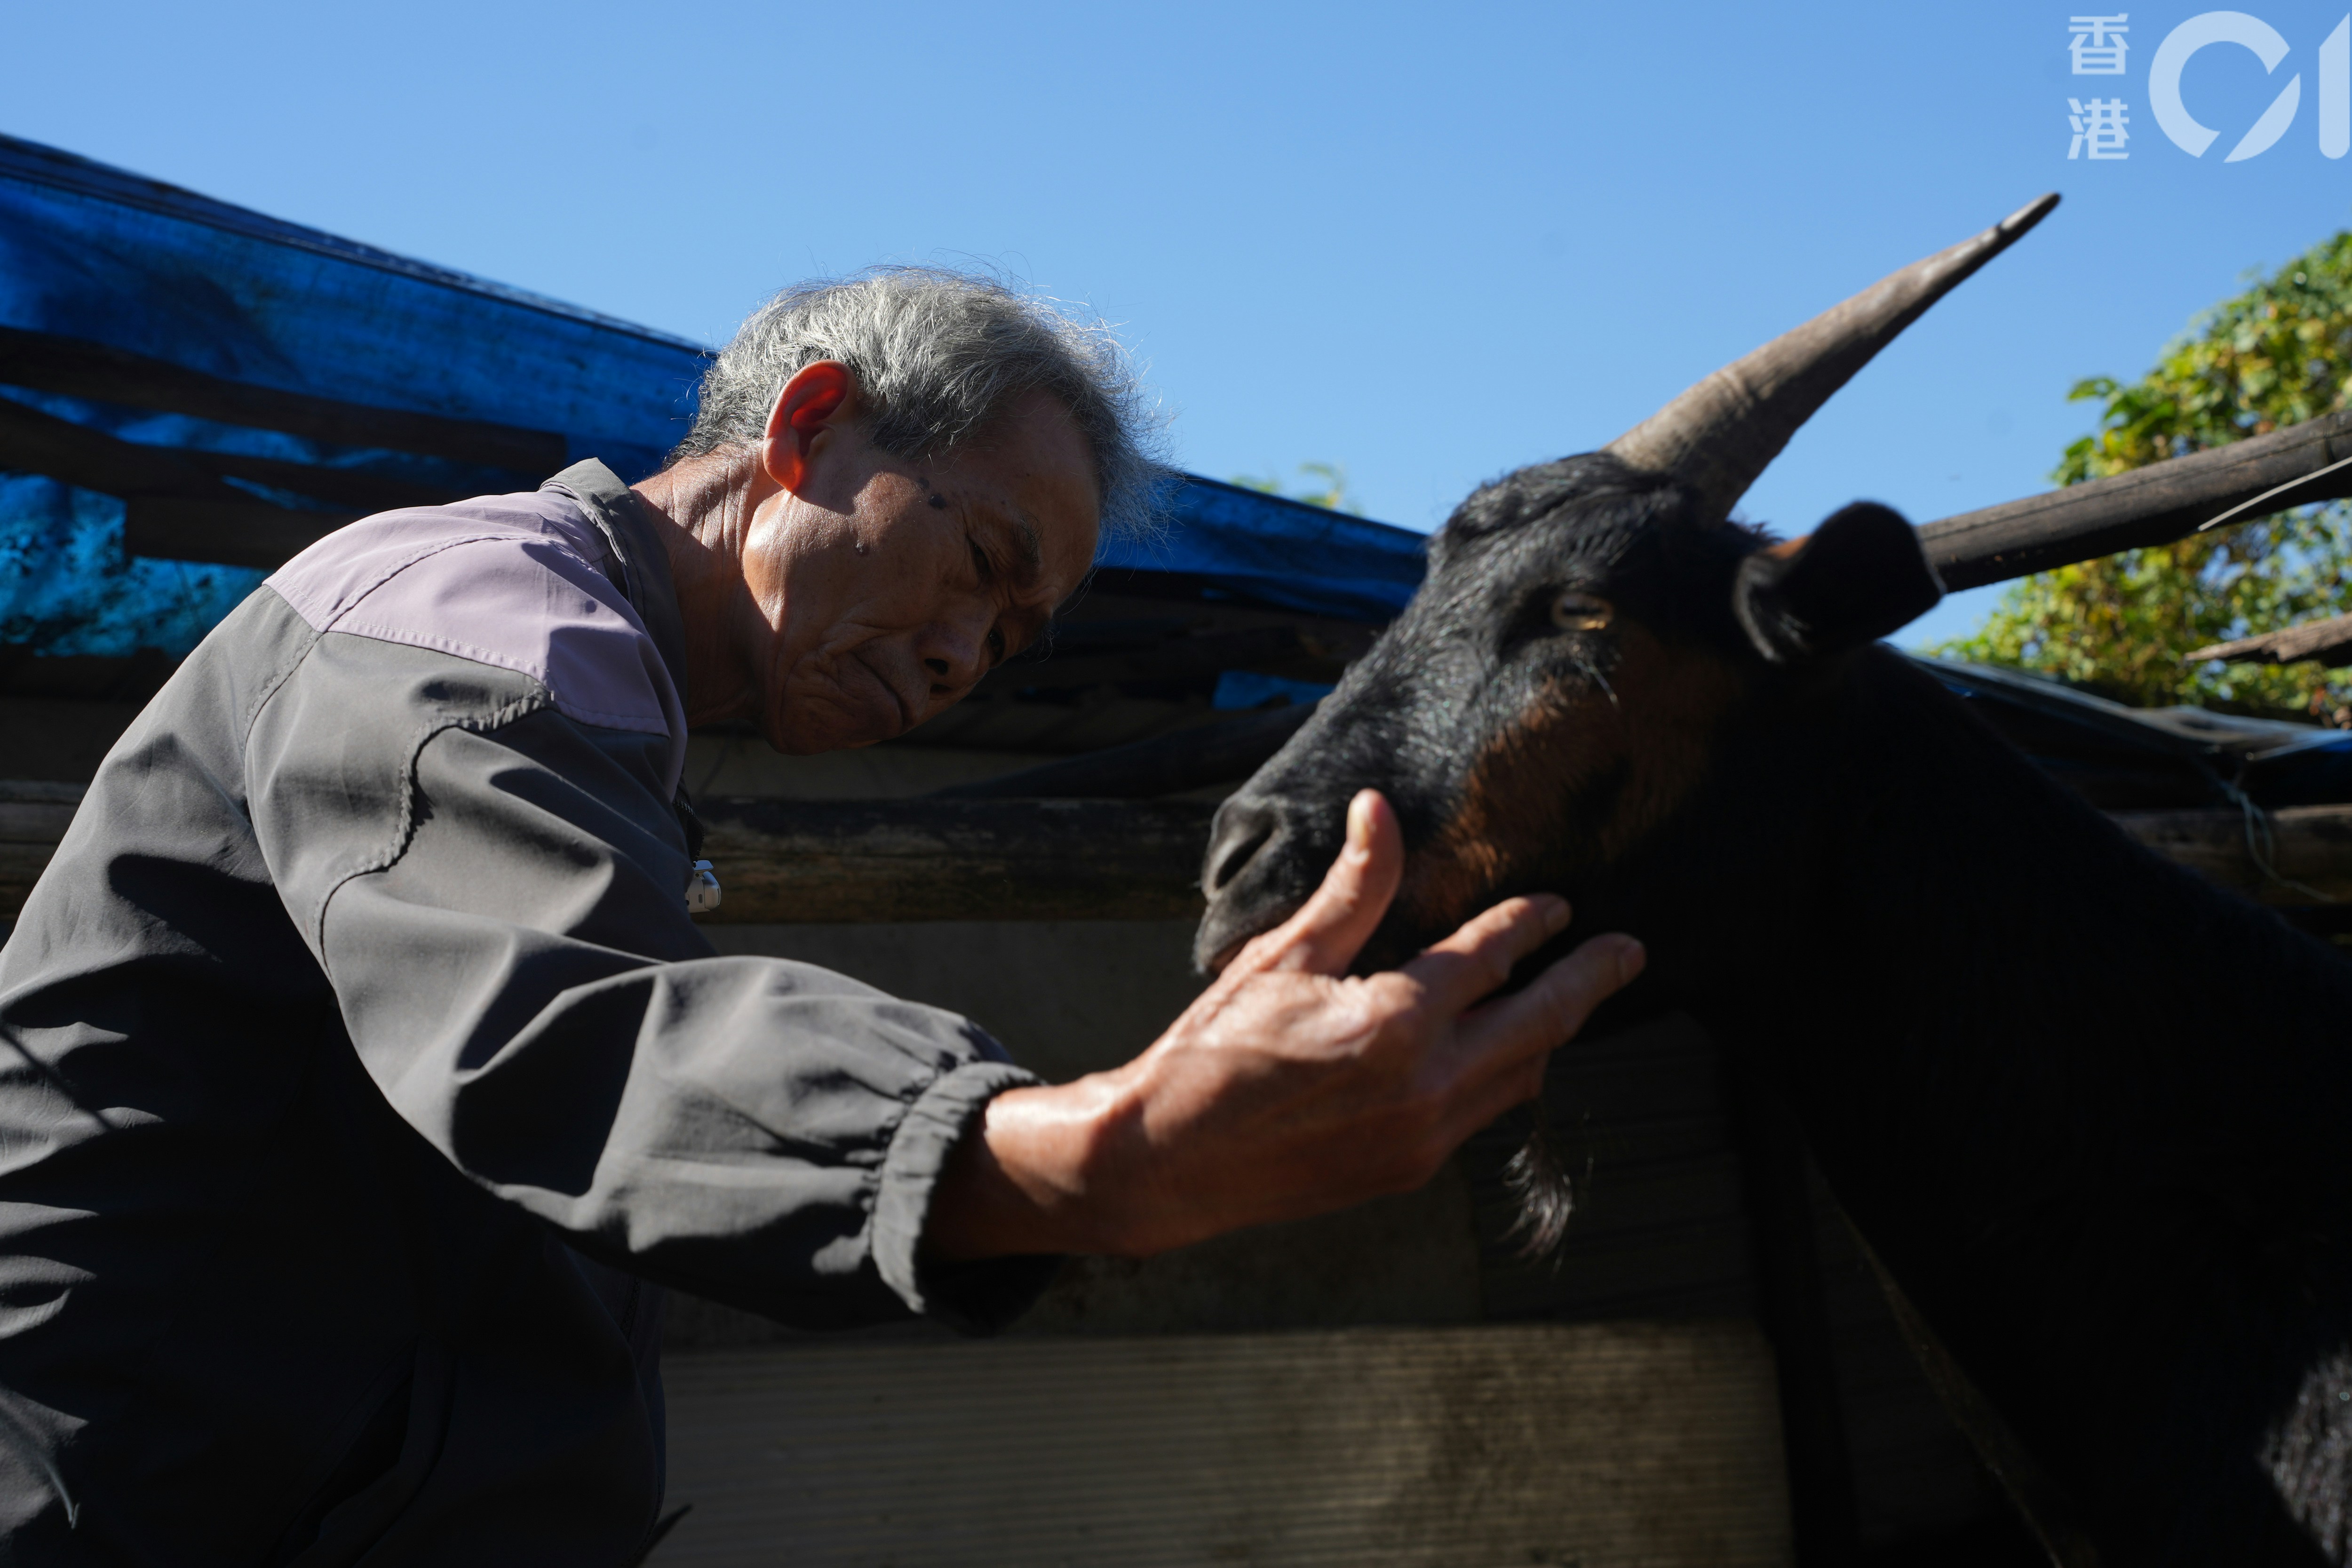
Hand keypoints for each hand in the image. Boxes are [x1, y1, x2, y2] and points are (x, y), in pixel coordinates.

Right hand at [923, 789, 1644, 1259]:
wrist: (1167, 1161)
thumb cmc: (1211, 1052)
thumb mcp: (1280, 957)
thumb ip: (1350, 890)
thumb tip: (1381, 812)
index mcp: (1394, 1022)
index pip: (1489, 957)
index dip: (1530, 923)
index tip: (1558, 905)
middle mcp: (1426, 1085)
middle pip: (1541, 1024)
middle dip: (1589, 982)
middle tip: (1629, 952)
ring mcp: (1424, 1137)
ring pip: (1521, 1078)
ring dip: (1550, 1034)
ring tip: (1569, 1001)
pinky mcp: (1410, 1171)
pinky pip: (1483, 1115)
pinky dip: (1504, 1076)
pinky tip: (1499, 1055)